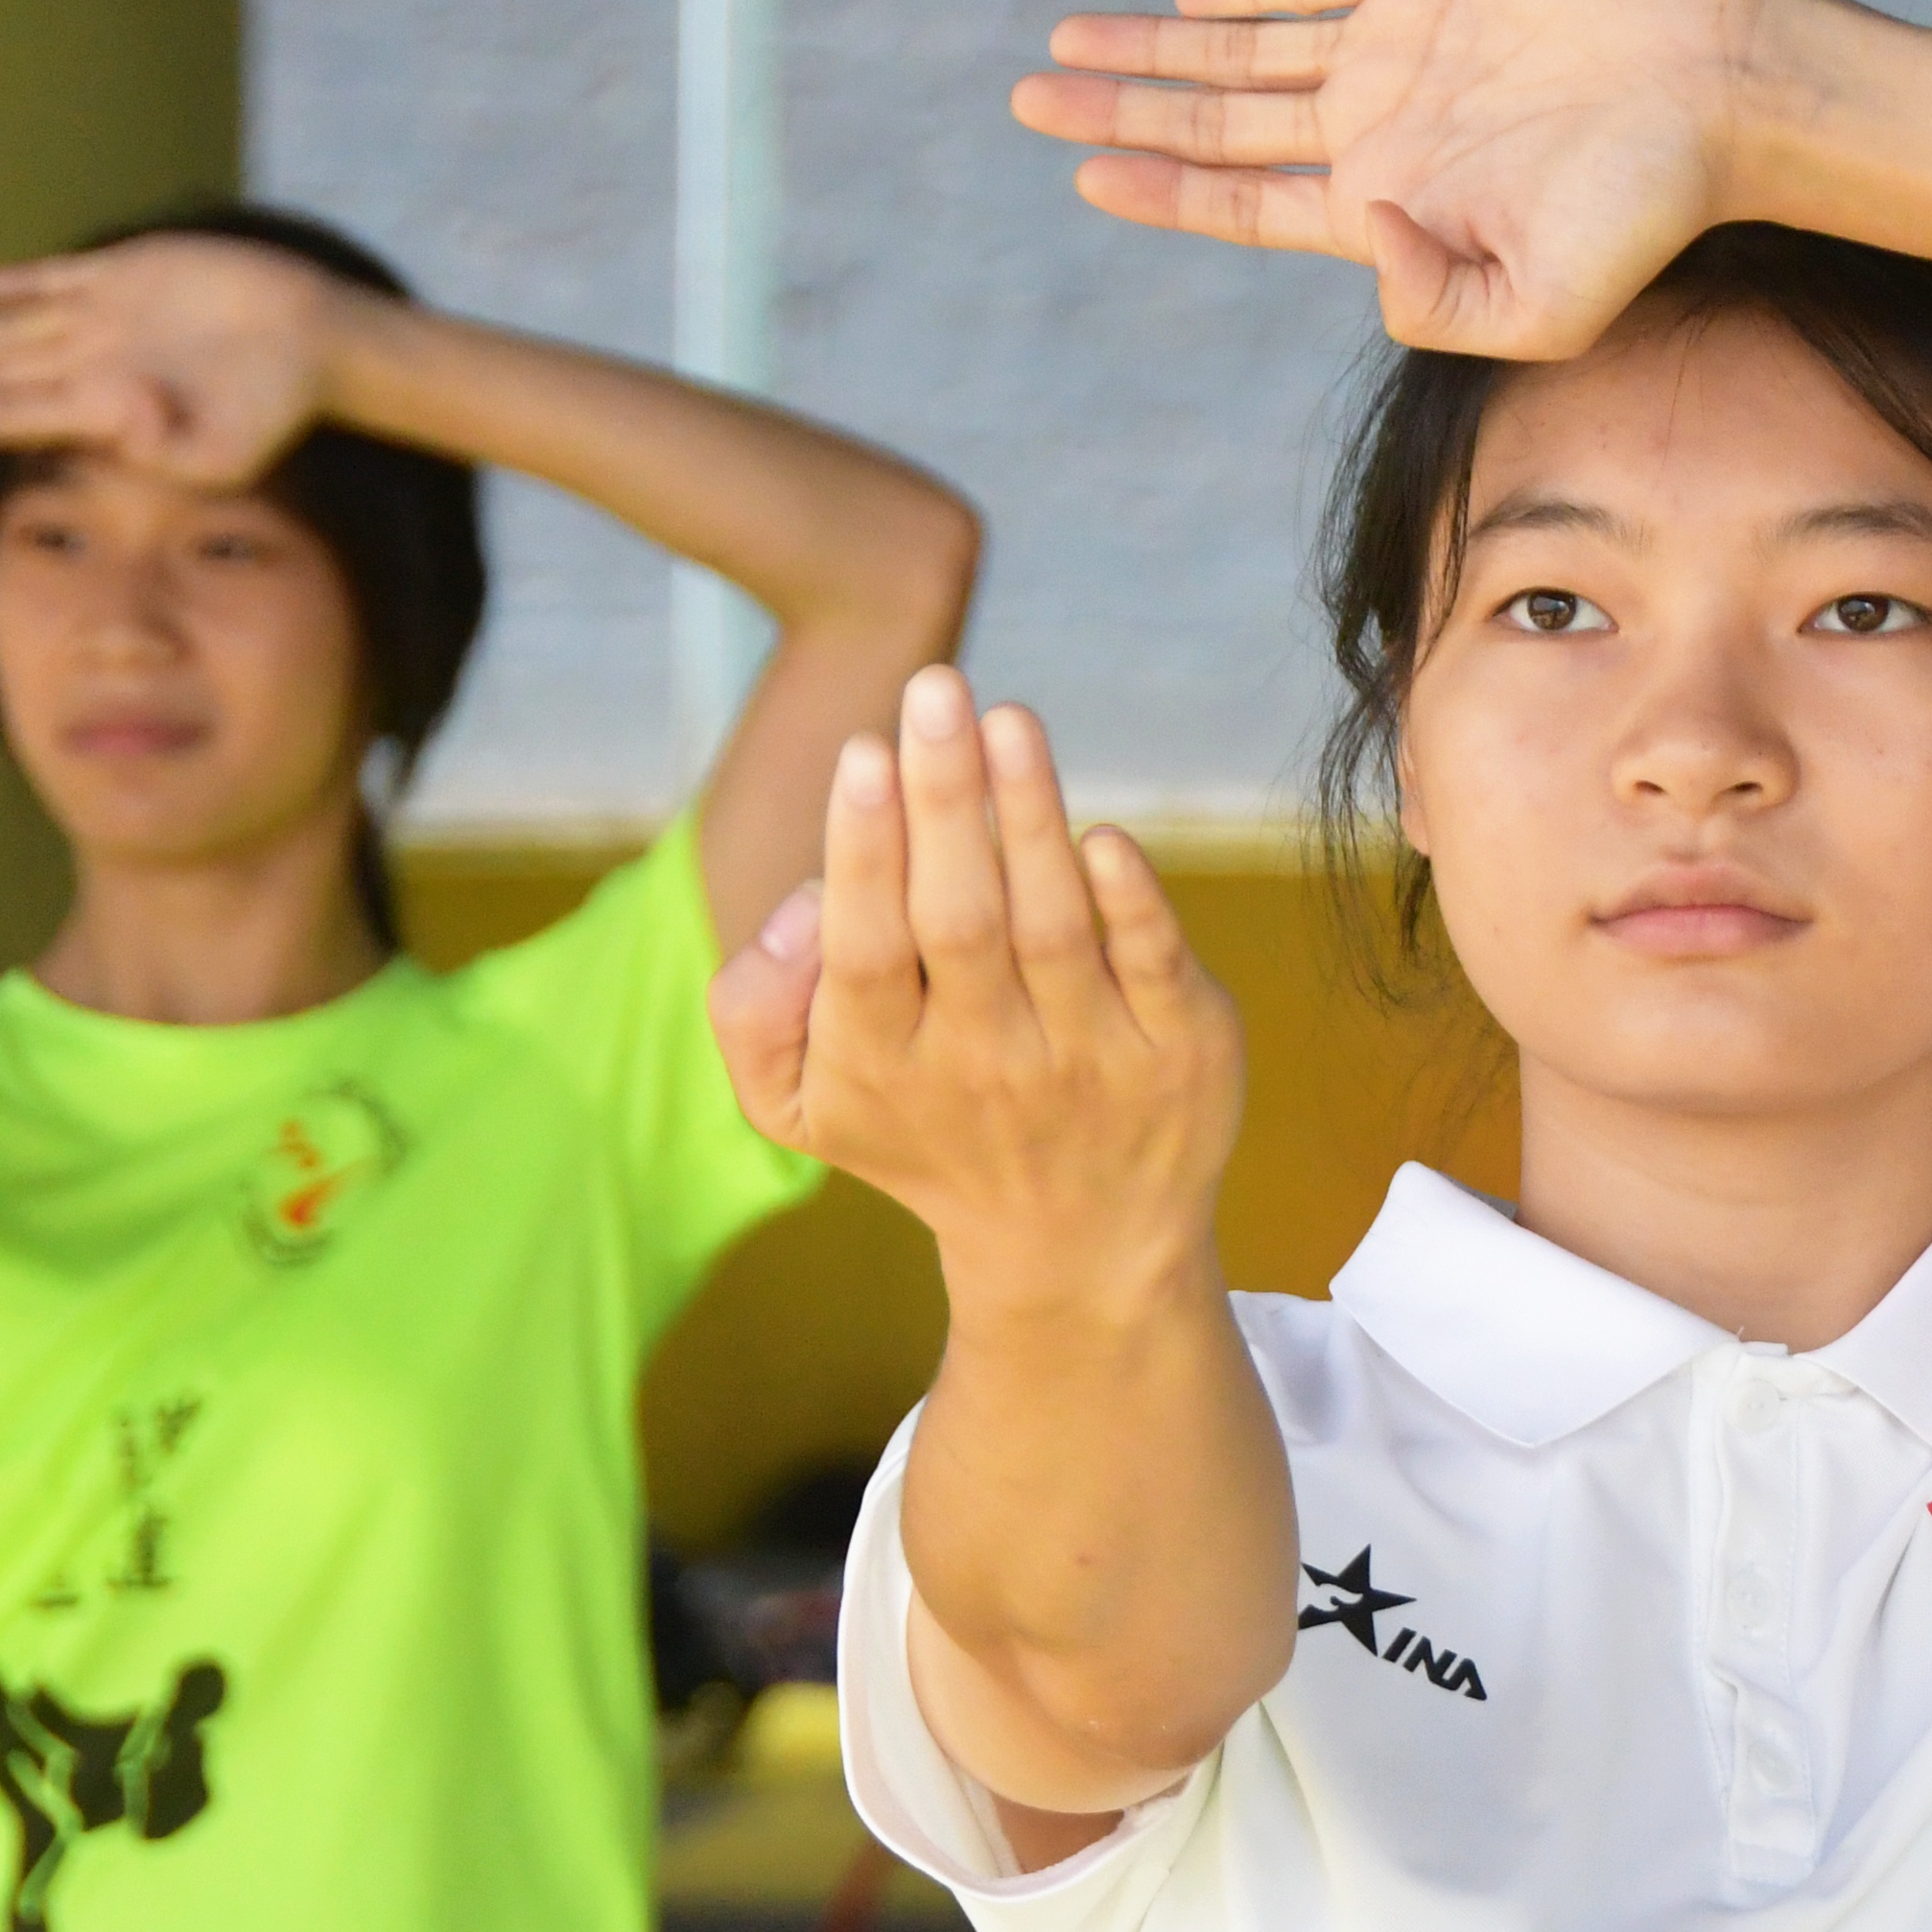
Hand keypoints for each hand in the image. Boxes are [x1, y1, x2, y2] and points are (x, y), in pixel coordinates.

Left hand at [0, 234, 355, 484]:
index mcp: (105, 407)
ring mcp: (112, 319)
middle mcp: (95, 365)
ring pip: (13, 328)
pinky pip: (66, 280)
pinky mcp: (137, 275)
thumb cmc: (282, 408)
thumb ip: (167, 442)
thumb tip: (113, 410)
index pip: (6, 408)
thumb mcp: (230, 449)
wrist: (324, 344)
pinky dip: (27, 285)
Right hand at [709, 666, 1242, 1305]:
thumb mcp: (801, 1103)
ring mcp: (1088, 1063)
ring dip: (1030, 816)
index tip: (864, 753)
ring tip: (1007, 719)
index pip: (867, 950)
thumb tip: (800, 904)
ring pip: (1053, 928)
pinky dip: (1129, 902)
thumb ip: (754, 1008)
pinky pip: (1152, 967)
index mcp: (882, 1065)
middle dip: (945, 799)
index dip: (865, 852)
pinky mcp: (1178, 1054)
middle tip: (936, 686)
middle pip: (960, 923)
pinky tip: (1103, 836)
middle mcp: (985, 1066)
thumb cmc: (924, 1127)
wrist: (1078, 1244)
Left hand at [1014, 0, 1777, 357]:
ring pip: (1244, 44)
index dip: (1158, 185)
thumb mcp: (1537, 310)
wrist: (1722, 88)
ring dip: (1154, 45)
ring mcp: (1397, 44)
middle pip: (1217, 118)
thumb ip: (1428, 297)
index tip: (1080, 172)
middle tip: (1024, 98)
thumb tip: (1353, 225)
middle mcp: (1377, 125)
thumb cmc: (1645, 212)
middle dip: (1119, 107)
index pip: (1242, 202)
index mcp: (1387, 206)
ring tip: (1065, 42)